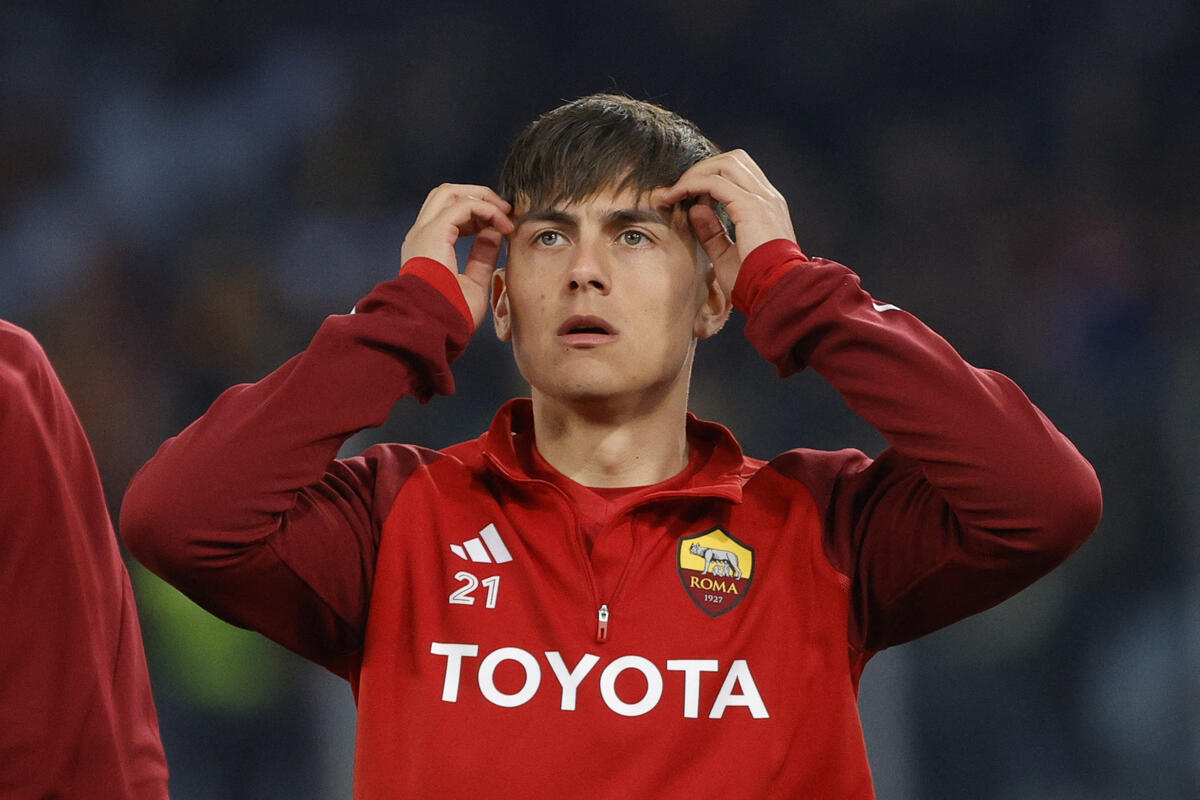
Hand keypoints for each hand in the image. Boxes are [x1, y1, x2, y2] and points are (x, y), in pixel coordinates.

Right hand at [401, 183, 514, 329]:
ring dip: (482, 198)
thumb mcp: (473, 282)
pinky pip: (463, 205)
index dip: (477, 214)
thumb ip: (482, 257)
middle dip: (478, 196)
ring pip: (449, 192)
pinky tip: (502, 224)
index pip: (448, 215)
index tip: (501, 225)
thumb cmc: (450, 316)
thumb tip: (494, 234)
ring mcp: (424, 231)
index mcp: (426, 248)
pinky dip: (486, 209)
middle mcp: (420, 235)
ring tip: (505, 214)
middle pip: (446, 195)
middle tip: (504, 211)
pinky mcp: (434, 232)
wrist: (434, 327)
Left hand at [657, 150, 795, 296]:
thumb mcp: (727, 255)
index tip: (688, 195)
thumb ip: (712, 231)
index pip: (740, 174)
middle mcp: (768, 197)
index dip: (711, 178)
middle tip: (679, 189)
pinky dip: (692, 184)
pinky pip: (715, 182)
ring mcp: (762, 199)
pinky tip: (677, 196)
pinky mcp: (751, 206)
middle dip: (702, 169)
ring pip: (725, 164)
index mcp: (767, 208)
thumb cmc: (755, 283)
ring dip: (695, 174)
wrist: (775, 293)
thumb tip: (696, 208)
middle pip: (733, 160)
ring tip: (675, 192)